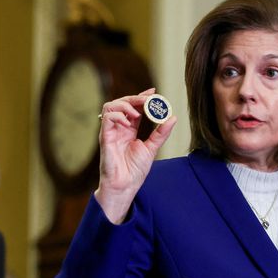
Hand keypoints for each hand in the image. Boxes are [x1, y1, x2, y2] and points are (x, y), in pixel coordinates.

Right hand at [94, 88, 176, 223]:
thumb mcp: (152, 148)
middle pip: (122, 103)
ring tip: (137, 114)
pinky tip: (128, 124)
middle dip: (136, 98)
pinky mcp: (104, 137)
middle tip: (149, 99)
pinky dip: (118, 116)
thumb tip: (172, 117)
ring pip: (111, 105)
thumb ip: (161, 133)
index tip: (153, 92)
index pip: (133, 107)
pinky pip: (107, 118)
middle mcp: (118, 128)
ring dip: (125, 105)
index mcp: (129, 130)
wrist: (125, 185)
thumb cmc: (135, 170)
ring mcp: (110, 131)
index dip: (141, 97)